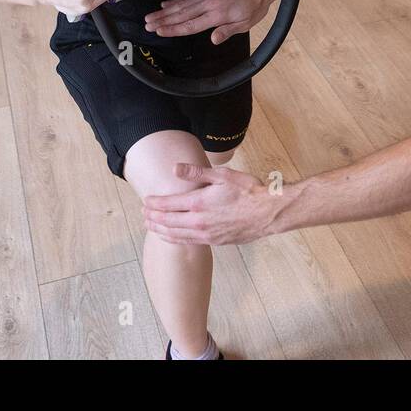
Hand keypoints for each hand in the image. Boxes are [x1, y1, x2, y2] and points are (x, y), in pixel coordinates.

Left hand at [142, 164, 278, 244]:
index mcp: (199, 203)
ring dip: (160, 229)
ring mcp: (206, 234)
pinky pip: (187, 242)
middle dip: (152, 217)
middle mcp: (199, 221)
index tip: (146, 200)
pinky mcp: (214, 241)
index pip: (168, 204)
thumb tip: (174, 169)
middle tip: (143, 213)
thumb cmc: (248, 191)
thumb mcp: (223, 175)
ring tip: (150, 225)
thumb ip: (196, 173)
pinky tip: (170, 236)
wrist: (267, 213)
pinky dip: (174, 239)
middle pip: (167, 221)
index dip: (154, 203)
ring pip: (175, 234)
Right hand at [144, 0, 279, 43]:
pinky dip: (175, 0)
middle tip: (147, 24)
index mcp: (217, 14)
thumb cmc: (255, 5)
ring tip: (150, 16)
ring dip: (165, 11)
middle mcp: (209, 3)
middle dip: (163, 20)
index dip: (173, 29)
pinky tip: (166, 4)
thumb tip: (213, 40)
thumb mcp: (246, 23)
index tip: (159, 31)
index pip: (191, 25)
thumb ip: (227, 31)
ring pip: (182, 4)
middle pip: (181, 14)